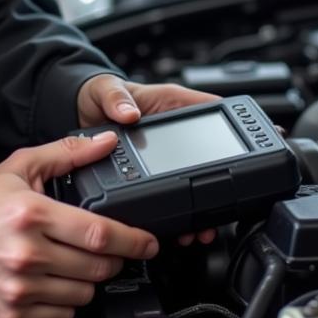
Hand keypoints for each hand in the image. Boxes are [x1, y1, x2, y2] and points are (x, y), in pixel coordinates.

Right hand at [0, 131, 158, 317]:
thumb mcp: (18, 168)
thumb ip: (66, 153)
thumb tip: (105, 143)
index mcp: (32, 214)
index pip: (99, 233)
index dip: (133, 240)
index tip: (148, 242)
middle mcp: (27, 254)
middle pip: (97, 266)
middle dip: (113, 259)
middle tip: (109, 250)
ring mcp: (20, 289)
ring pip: (84, 294)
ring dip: (89, 280)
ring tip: (74, 263)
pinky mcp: (13, 315)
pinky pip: (62, 316)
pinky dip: (67, 302)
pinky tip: (53, 282)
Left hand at [77, 75, 220, 245]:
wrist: (80, 111)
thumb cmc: (100, 94)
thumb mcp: (107, 90)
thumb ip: (117, 98)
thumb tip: (129, 112)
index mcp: (171, 103)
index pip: (210, 109)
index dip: (228, 127)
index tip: (237, 150)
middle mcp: (173, 129)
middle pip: (208, 155)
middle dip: (216, 184)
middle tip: (216, 207)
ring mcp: (165, 153)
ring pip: (193, 180)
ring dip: (200, 206)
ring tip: (199, 227)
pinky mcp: (150, 171)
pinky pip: (171, 192)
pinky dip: (178, 212)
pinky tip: (178, 228)